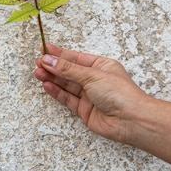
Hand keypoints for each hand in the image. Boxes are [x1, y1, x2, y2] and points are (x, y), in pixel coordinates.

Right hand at [34, 44, 149, 143]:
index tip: (45, 49)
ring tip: (38, 73)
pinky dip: (56, 92)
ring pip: (66, 85)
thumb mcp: (92, 75)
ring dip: (52, 78)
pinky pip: (67, 99)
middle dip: (53, 67)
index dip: (60, 54)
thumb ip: (68, 69)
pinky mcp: (85, 110)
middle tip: (39, 63)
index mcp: (101, 66)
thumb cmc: (121, 94)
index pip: (76, 58)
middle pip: (69, 71)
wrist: (131, 120)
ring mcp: (90, 96)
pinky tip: (47, 85)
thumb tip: (50, 60)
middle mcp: (95, 80)